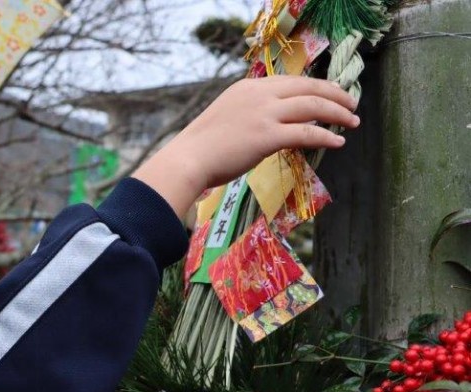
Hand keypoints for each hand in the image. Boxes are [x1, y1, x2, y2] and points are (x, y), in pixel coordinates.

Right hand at [134, 76, 358, 217]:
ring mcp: (264, 114)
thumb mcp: (228, 117)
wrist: (188, 159)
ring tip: (352, 121)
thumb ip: (251, 114)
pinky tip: (337, 141)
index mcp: (249, 87)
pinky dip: (326, 136)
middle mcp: (260, 94)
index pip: (292, 81)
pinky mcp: (267, 136)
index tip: (332, 93)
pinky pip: (306, 132)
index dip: (317, 86)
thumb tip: (273, 125)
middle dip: (335, 94)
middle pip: (309, 87)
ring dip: (338, 113)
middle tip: (352, 103)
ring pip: (313, 107)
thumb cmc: (203, 147)